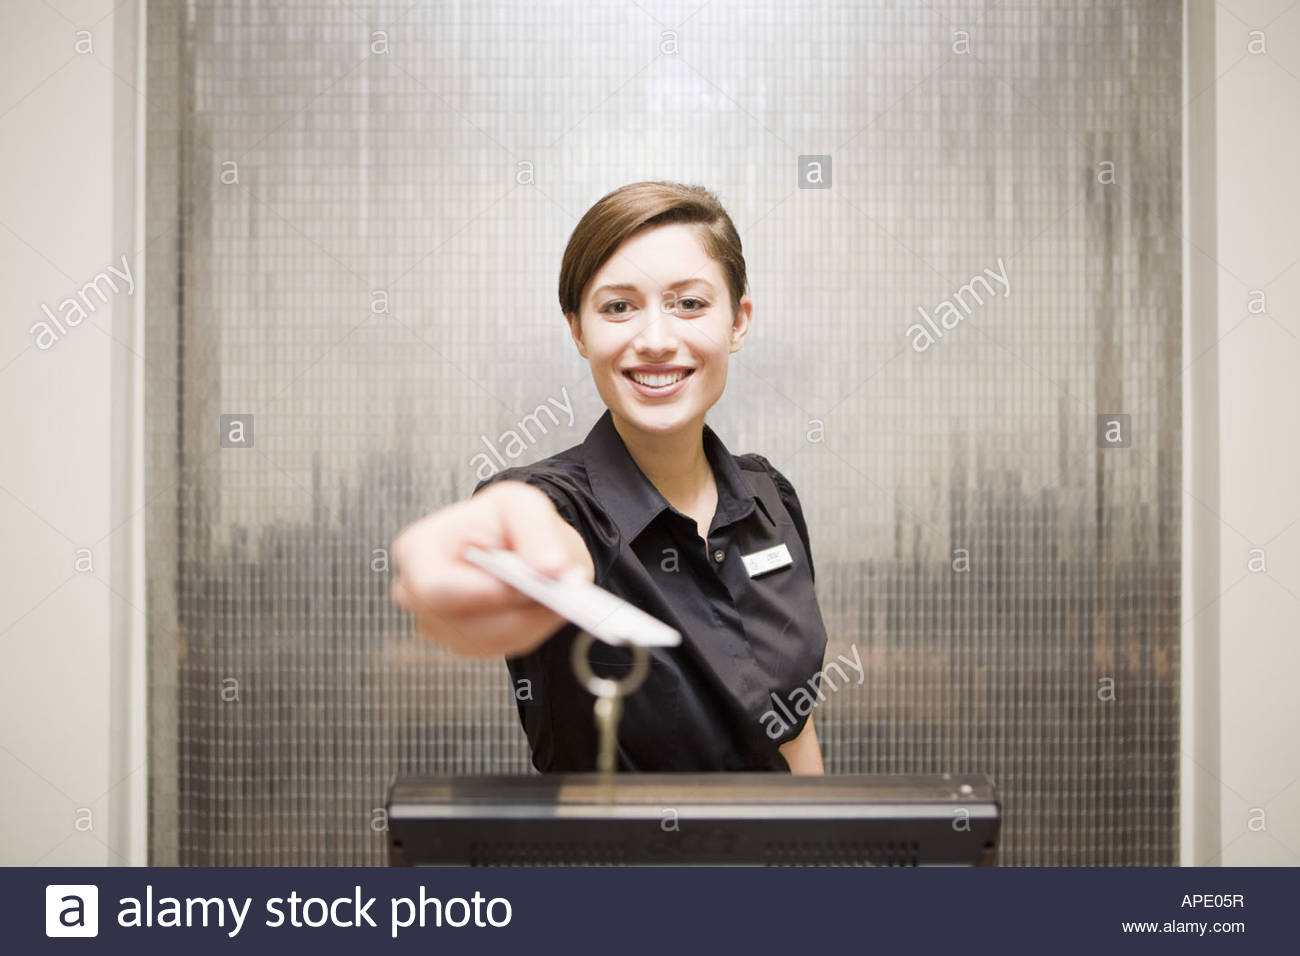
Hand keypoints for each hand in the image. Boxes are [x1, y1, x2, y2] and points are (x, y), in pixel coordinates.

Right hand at [389, 480, 594, 658]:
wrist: (513, 540)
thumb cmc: (504, 519)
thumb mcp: (524, 505)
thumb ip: (538, 532)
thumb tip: (551, 570)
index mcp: (418, 550)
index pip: (438, 589)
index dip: (487, 593)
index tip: (530, 584)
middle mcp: (416, 593)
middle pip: (467, 624)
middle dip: (519, 611)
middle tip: (560, 591)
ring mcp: (436, 623)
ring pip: (491, 640)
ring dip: (531, 620)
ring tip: (555, 592)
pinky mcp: (462, 642)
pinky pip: (502, 647)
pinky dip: (530, 628)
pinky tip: (540, 605)